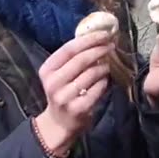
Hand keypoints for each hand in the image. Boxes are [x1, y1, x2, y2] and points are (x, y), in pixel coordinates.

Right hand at [34, 31, 114, 155]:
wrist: (59, 123)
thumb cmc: (62, 92)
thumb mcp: (59, 74)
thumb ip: (72, 58)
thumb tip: (97, 37)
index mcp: (47, 70)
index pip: (69, 49)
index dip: (89, 39)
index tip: (104, 34)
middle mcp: (53, 83)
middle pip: (81, 60)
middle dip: (99, 50)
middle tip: (111, 46)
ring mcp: (65, 97)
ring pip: (91, 74)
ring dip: (103, 67)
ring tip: (108, 65)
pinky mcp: (78, 108)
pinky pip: (97, 89)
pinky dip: (104, 82)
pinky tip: (105, 80)